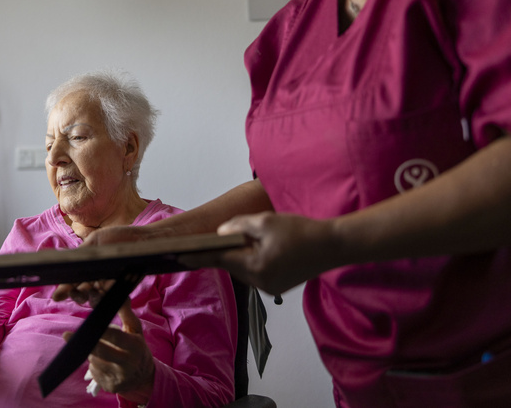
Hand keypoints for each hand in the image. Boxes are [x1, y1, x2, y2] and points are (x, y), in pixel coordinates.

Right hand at [52, 225, 163, 303]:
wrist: (142, 239)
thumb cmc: (118, 238)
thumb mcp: (95, 242)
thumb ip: (79, 254)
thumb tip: (58, 264)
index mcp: (87, 268)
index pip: (72, 282)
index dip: (65, 289)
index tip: (57, 296)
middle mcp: (96, 279)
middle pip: (82, 294)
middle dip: (77, 296)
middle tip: (77, 293)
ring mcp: (109, 286)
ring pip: (95, 299)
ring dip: (92, 298)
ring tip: (93, 291)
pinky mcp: (122, 290)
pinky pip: (112, 298)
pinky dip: (107, 296)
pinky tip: (106, 289)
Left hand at [78, 303, 153, 403]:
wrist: (144, 377)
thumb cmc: (137, 347)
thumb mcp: (135, 329)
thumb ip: (125, 312)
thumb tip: (118, 293)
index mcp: (135, 347)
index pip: (115, 337)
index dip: (99, 330)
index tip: (84, 324)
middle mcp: (128, 364)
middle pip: (99, 352)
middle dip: (83, 343)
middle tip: (67, 335)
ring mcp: (119, 378)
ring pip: (94, 362)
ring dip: (90, 353)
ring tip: (97, 349)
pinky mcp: (110, 387)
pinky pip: (94, 373)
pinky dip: (94, 365)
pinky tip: (101, 362)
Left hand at [182, 211, 336, 294]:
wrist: (332, 246)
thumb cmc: (301, 231)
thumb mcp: (265, 222)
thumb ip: (239, 227)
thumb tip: (221, 234)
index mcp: (255, 267)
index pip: (219, 260)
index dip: (198, 255)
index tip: (178, 255)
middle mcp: (260, 282)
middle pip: (232, 265)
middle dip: (226, 250)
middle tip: (220, 236)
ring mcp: (270, 287)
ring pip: (244, 269)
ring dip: (241, 255)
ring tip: (251, 238)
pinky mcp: (278, 286)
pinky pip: (257, 272)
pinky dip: (253, 260)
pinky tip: (262, 247)